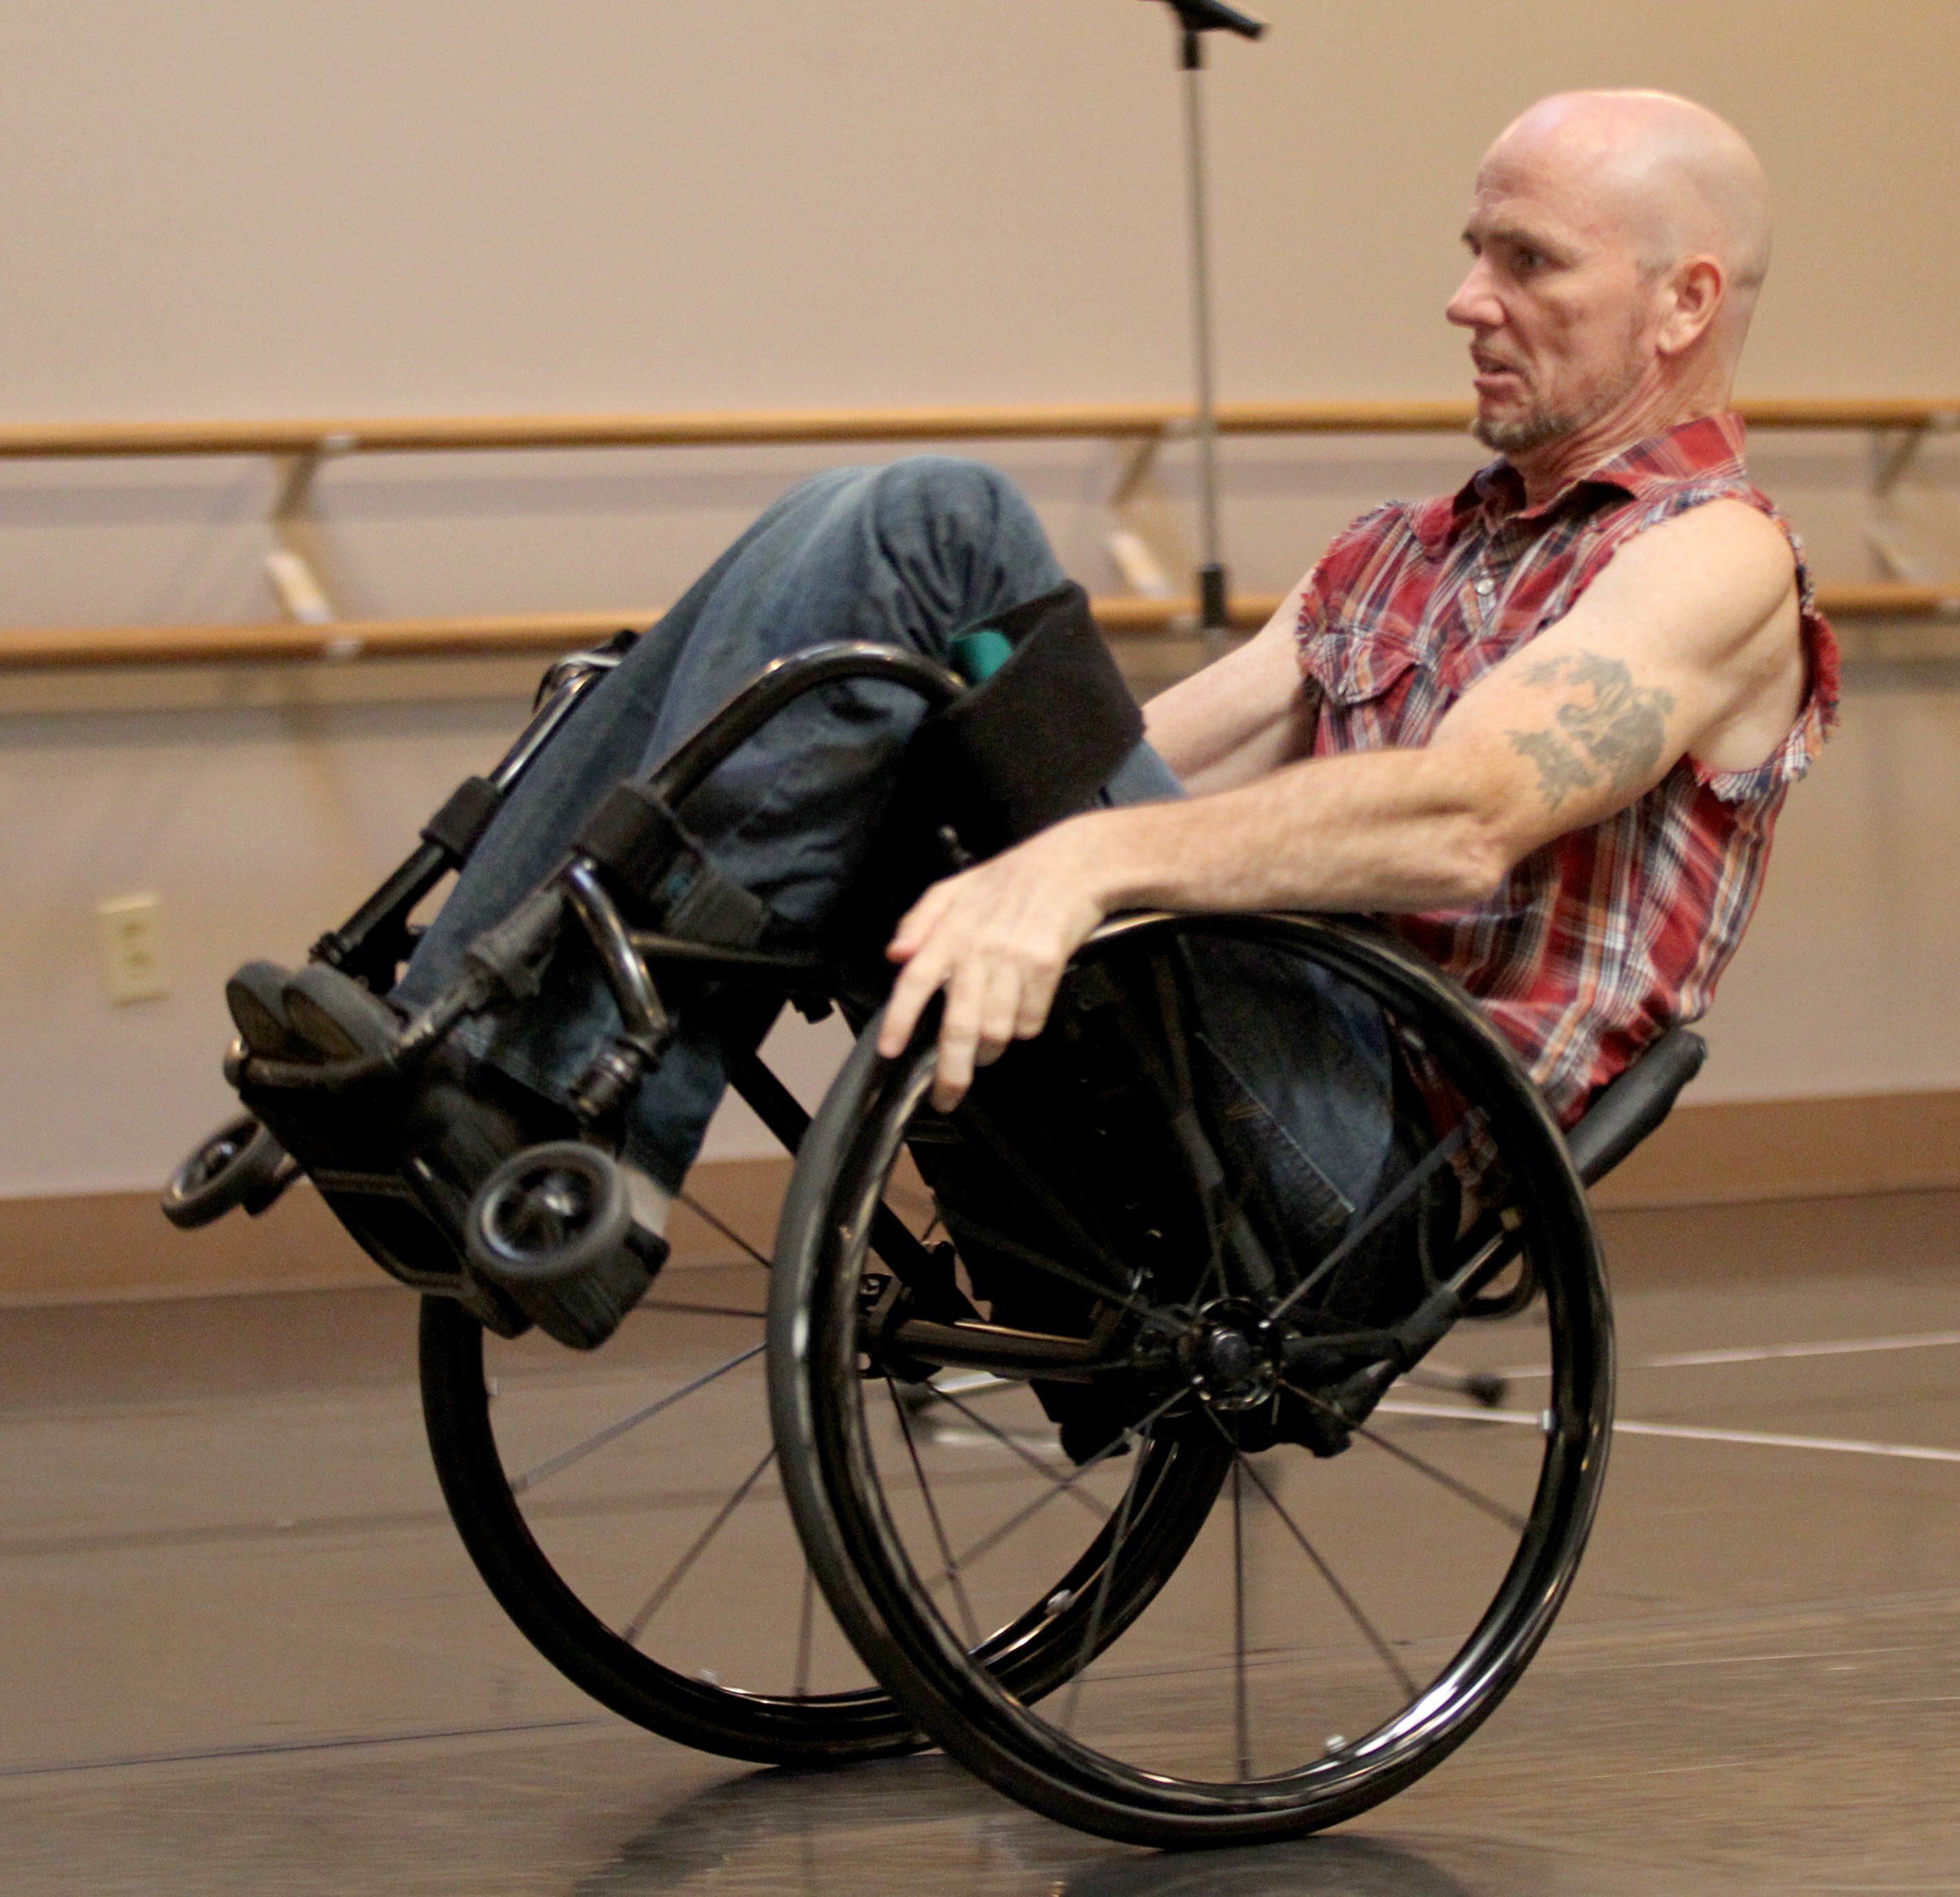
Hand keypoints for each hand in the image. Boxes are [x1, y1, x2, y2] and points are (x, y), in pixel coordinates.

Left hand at [877, 819, 1112, 1110]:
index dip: (899, 1020)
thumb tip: (895, 954)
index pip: (914, 981)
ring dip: (991, 1051)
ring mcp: (1013, 962)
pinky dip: (1024, 1027)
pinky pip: (1030, 1021)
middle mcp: (977, 950)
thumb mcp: (956, 887)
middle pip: (959, 1026)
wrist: (1073, 864)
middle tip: (946, 1097)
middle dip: (952, 1072)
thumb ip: (920, 920)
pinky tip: (1023, 1011)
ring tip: (988, 1051)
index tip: (890, 1051)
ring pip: (997, 1032)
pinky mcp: (1045, 969)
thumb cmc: (1012, 878)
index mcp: (949, 932)